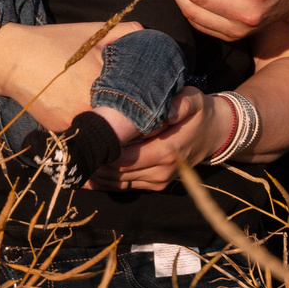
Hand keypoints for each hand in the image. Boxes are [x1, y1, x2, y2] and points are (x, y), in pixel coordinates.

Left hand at [88, 87, 223, 191]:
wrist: (214, 133)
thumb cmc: (199, 113)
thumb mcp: (194, 100)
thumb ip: (181, 104)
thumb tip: (167, 112)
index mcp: (167, 151)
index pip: (124, 158)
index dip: (102, 151)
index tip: (85, 138)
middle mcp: (160, 171)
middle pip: (116, 172)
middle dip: (94, 162)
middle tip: (74, 147)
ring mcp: (157, 182)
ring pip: (116, 183)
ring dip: (95, 174)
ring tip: (76, 159)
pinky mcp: (154, 186)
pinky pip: (123, 187)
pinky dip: (104, 182)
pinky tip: (87, 173)